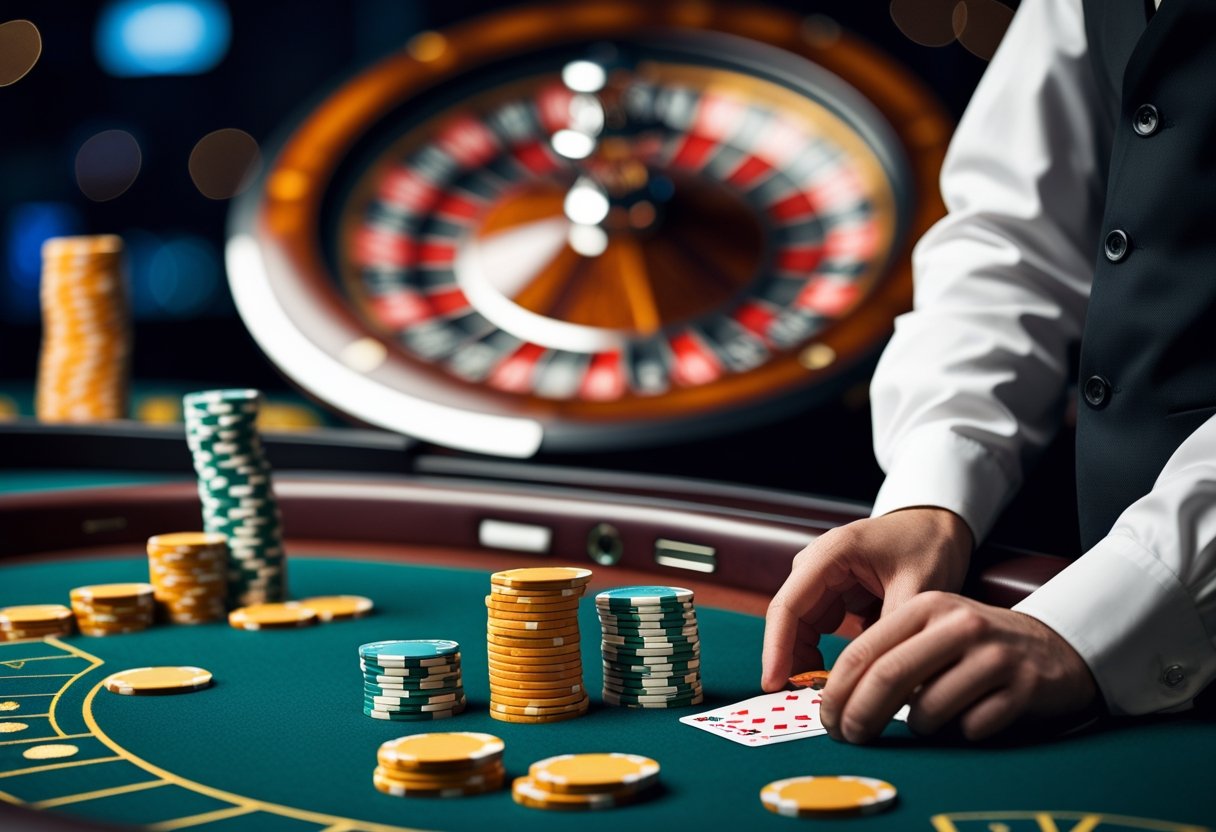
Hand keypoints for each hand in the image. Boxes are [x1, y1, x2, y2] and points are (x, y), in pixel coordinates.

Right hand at [761, 508, 972, 691]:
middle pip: (791, 620)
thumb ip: (895, 631)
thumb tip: (879, 681)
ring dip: (811, 659)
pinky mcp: (832, 592)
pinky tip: (846, 670)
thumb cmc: (929, 545)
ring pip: (803, 629)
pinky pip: (819, 628)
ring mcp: (822, 578)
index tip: (773, 685)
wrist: (938, 524)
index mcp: (831, 554)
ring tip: (832, 690)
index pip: (789, 605)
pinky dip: (826, 652)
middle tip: (813, 702)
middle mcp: (817, 564)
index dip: (776, 648)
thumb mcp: (920, 587)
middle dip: (793, 661)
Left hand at [820, 592, 1098, 742]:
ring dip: (918, 728)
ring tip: (930, 720)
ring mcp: (993, 655)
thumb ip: (891, 653)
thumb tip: (839, 701)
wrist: (1053, 646)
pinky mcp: (1023, 686)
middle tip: (849, 738)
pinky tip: (971, 719)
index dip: (837, 691)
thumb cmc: (975, 646)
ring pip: (928, 709)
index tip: (826, 720)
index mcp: (926, 607)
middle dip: (859, 715)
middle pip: (888, 677)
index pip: (864, 651)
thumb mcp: (933, 631)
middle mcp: (958, 624)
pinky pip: (971, 727)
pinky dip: (961, 732)